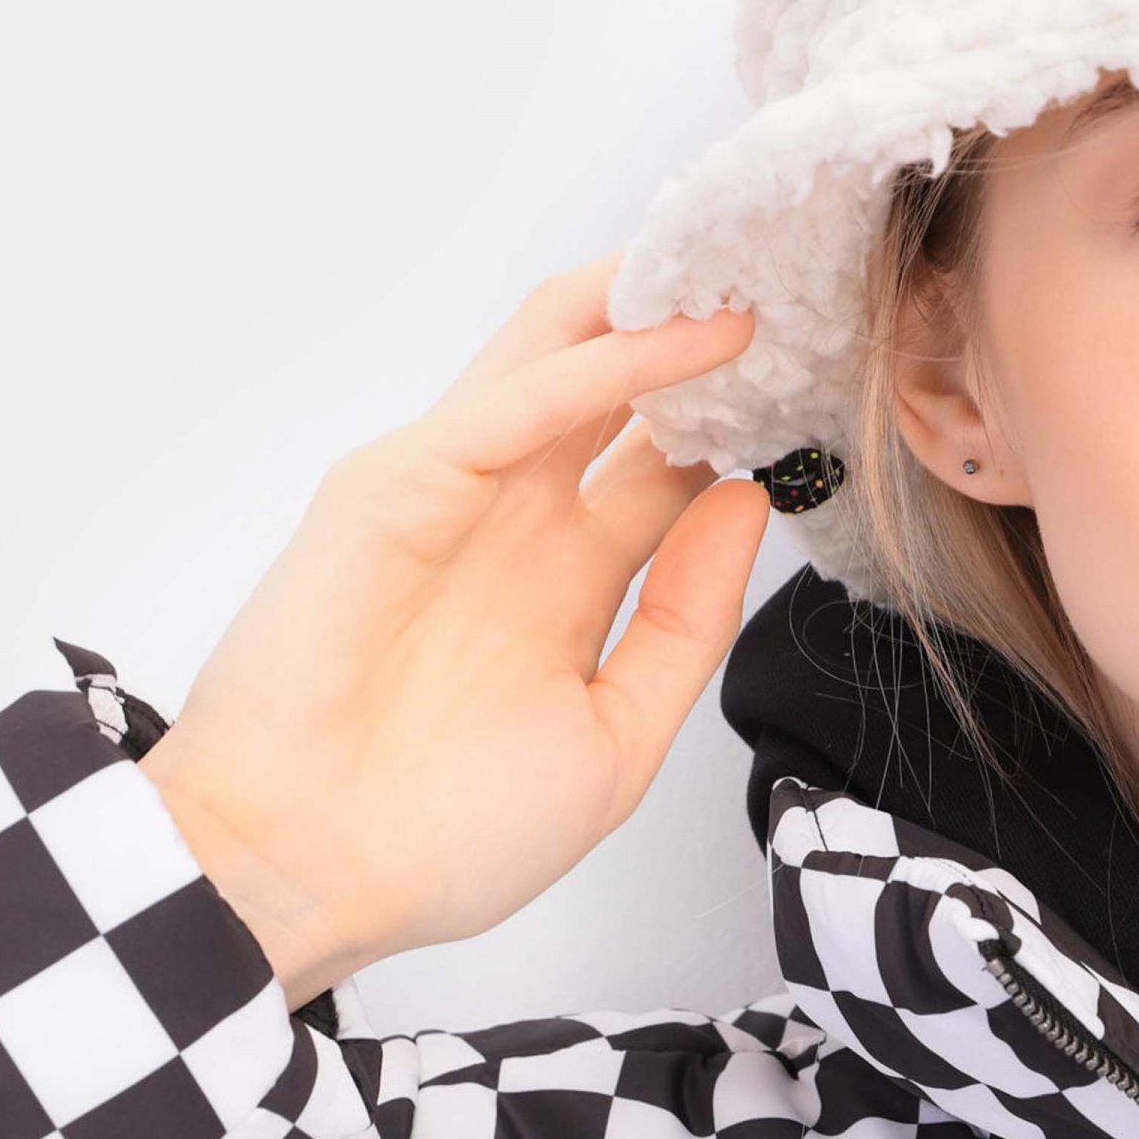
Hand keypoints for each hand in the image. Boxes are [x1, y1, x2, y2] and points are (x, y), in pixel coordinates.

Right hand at [137, 249, 771, 1007]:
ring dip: (653, 309)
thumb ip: (686, 622)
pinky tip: (685, 337)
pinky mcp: (395, 484)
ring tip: (753, 262)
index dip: (742, 425)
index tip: (828, 381)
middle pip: (618, 395)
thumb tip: (748, 504)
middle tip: (803, 285)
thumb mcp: (615, 740)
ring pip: (559, 359)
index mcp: (563, 589)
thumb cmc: (444, 836)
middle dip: (704, 340)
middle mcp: (514, 527)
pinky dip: (599, 362)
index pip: (666, 473)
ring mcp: (452, 495)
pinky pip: (509, 404)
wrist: (309, 876)